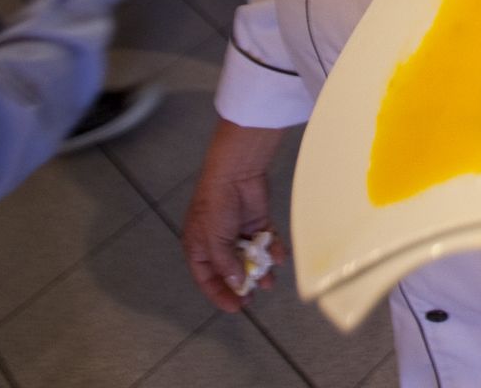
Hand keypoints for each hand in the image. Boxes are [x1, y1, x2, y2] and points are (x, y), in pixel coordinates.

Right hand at [182, 142, 285, 310]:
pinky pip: (266, 241)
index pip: (207, 278)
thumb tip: (235, 283)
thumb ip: (224, 264)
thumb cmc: (217, 206)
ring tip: (270, 283)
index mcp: (199, 247)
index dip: (219, 294)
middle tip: (253, 297)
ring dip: (260, 270)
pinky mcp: (257, 222)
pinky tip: (281, 259)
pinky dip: (274, 250)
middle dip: (242, 284)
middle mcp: (218, 242)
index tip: (234, 308)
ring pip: (250, 258)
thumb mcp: (214, 239)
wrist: (236, 173)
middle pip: (230, 270)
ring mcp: (239, 232)